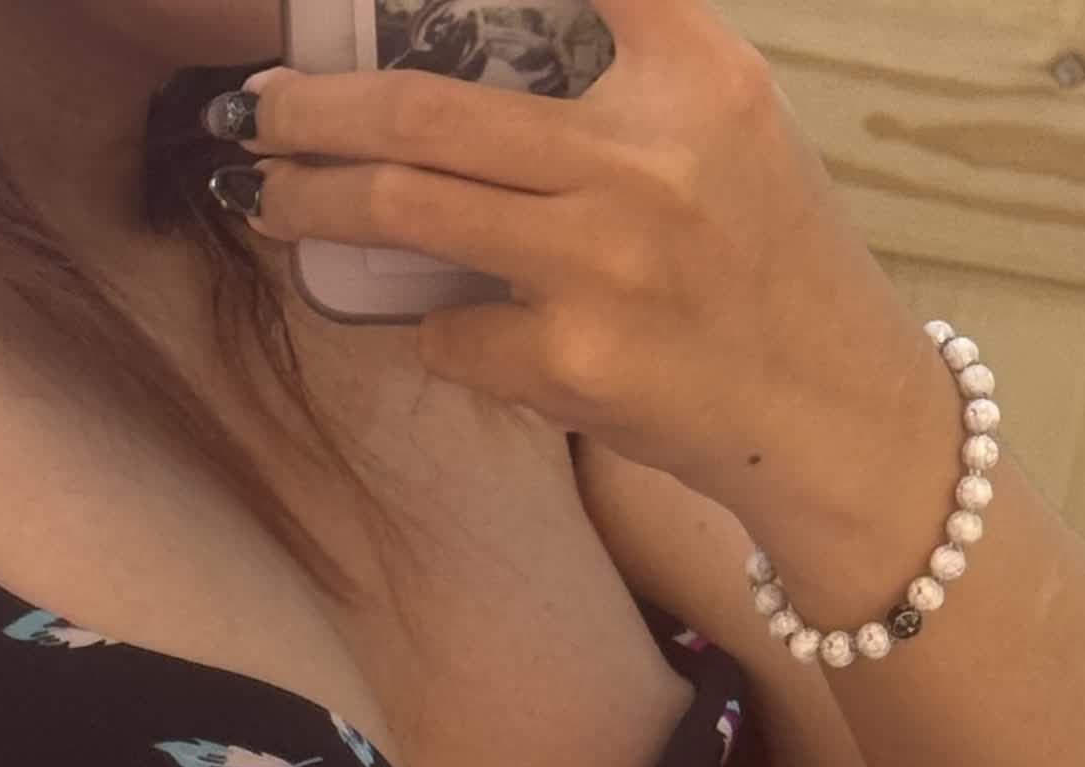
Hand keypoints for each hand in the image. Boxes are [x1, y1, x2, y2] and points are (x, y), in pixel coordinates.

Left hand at [214, 0, 889, 501]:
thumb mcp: (727, 121)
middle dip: (311, 106)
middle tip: (254, 109)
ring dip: (311, 202)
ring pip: (405, 207)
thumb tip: (461, 38)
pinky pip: (448, 333)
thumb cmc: (764, 264)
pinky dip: (429, 332)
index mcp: (688, 67)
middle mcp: (645, 151)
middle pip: (422, 102)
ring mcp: (604, 259)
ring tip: (267, 196)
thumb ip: (624, 62)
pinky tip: (446, 330)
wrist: (829, 410)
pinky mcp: (574, 359)